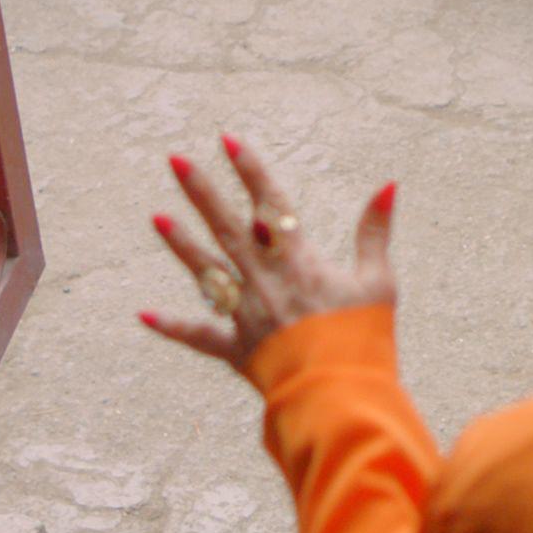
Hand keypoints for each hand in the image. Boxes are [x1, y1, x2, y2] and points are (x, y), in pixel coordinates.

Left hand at [142, 133, 398, 377]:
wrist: (336, 392)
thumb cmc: (362, 335)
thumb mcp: (378, 280)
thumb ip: (375, 232)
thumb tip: (388, 185)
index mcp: (298, 261)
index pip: (269, 204)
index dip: (250, 170)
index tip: (227, 140)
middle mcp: (264, 280)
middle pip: (227, 227)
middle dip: (201, 191)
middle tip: (175, 160)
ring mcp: (245, 313)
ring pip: (207, 271)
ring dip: (181, 244)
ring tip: (157, 218)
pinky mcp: (235, 349)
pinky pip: (199, 336)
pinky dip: (172, 326)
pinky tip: (144, 315)